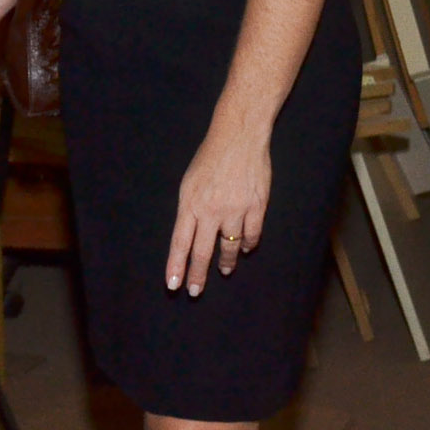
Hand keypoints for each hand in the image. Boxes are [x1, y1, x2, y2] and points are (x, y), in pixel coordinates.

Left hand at [167, 128, 270, 294]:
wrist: (238, 138)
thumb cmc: (209, 159)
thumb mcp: (189, 183)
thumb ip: (190, 210)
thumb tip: (190, 236)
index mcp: (190, 204)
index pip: (180, 242)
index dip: (176, 265)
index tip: (173, 285)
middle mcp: (210, 210)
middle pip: (202, 251)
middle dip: (197, 275)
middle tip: (195, 291)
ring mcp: (235, 210)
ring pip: (229, 246)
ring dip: (226, 261)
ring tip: (224, 270)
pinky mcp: (256, 206)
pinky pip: (251, 234)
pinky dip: (248, 244)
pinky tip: (245, 248)